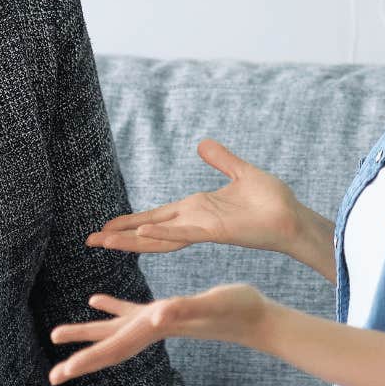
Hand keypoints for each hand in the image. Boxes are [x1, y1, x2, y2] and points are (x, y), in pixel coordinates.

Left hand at [47, 284, 273, 383]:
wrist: (256, 317)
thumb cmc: (238, 309)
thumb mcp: (210, 304)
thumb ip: (185, 309)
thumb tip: (157, 315)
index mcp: (155, 329)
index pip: (114, 349)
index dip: (87, 360)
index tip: (61, 374)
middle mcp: (151, 329)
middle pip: (109, 348)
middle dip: (80, 359)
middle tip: (52, 375)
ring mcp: (157, 321)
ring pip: (114, 330)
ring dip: (87, 333)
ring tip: (57, 334)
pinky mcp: (165, 311)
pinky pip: (130, 311)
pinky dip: (111, 307)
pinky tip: (96, 300)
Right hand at [89, 139, 307, 256]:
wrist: (294, 217)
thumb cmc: (273, 201)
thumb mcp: (241, 173)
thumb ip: (221, 159)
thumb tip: (203, 144)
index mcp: (197, 210)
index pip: (156, 217)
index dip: (130, 222)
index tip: (106, 228)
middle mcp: (194, 222)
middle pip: (149, 230)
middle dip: (120, 236)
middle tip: (90, 240)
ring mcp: (203, 228)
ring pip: (160, 236)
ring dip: (132, 238)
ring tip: (105, 241)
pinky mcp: (216, 231)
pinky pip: (185, 232)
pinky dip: (164, 233)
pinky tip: (143, 232)